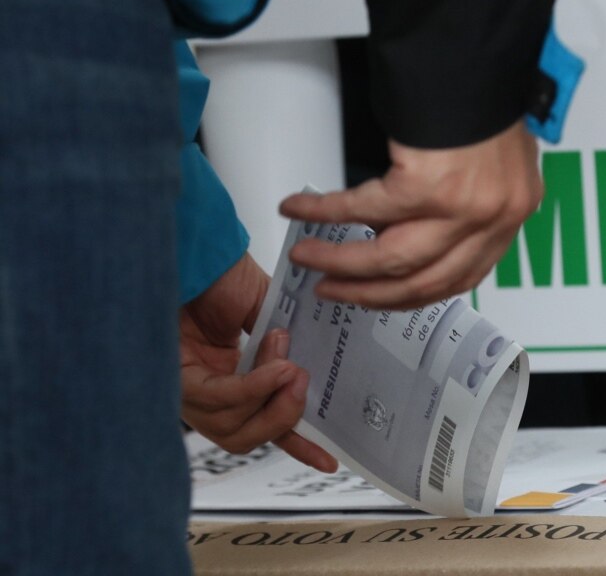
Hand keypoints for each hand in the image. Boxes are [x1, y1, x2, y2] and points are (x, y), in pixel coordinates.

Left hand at [180, 253, 336, 472]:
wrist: (199, 246)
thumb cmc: (223, 274)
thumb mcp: (269, 314)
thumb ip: (286, 349)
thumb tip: (307, 374)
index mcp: (229, 378)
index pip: (260, 424)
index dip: (295, 443)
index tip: (330, 459)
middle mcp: (205, 392)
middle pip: (244, 438)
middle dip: (284, 418)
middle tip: (304, 384)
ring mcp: (187, 391)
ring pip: (233, 428)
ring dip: (270, 399)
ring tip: (290, 367)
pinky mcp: (175, 380)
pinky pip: (220, 400)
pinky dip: (252, 388)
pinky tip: (274, 368)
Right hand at [279, 120, 542, 309]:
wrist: (479, 49)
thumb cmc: (485, 94)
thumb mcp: (497, 160)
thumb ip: (470, 201)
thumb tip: (421, 227)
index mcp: (510, 213)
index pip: (463, 276)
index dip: (415, 293)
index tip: (383, 297)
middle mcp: (493, 217)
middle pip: (423, 279)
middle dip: (369, 291)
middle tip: (335, 290)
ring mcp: (463, 206)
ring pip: (390, 258)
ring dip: (341, 264)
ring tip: (308, 259)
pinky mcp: (428, 185)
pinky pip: (363, 210)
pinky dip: (325, 212)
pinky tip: (301, 210)